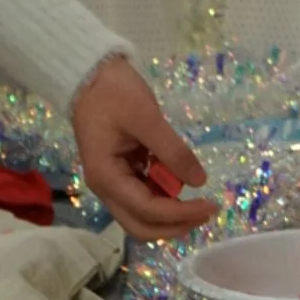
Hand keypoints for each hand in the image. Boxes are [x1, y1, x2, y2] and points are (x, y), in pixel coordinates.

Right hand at [71, 55, 218, 239]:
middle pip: (140, 226)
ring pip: (141, 216)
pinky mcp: (119, 172)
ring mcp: (111, 181)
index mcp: (106, 176)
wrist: (89, 72)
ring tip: (196, 200)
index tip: (210, 205)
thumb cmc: (113, 92)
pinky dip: (163, 198)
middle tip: (205, 211)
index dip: (181, 213)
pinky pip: (142, 197)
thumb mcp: (146, 117)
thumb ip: (173, 151)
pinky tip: (178, 182)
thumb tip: (199, 182)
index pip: (147, 210)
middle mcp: (105, 187)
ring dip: (169, 215)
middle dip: (174, 225)